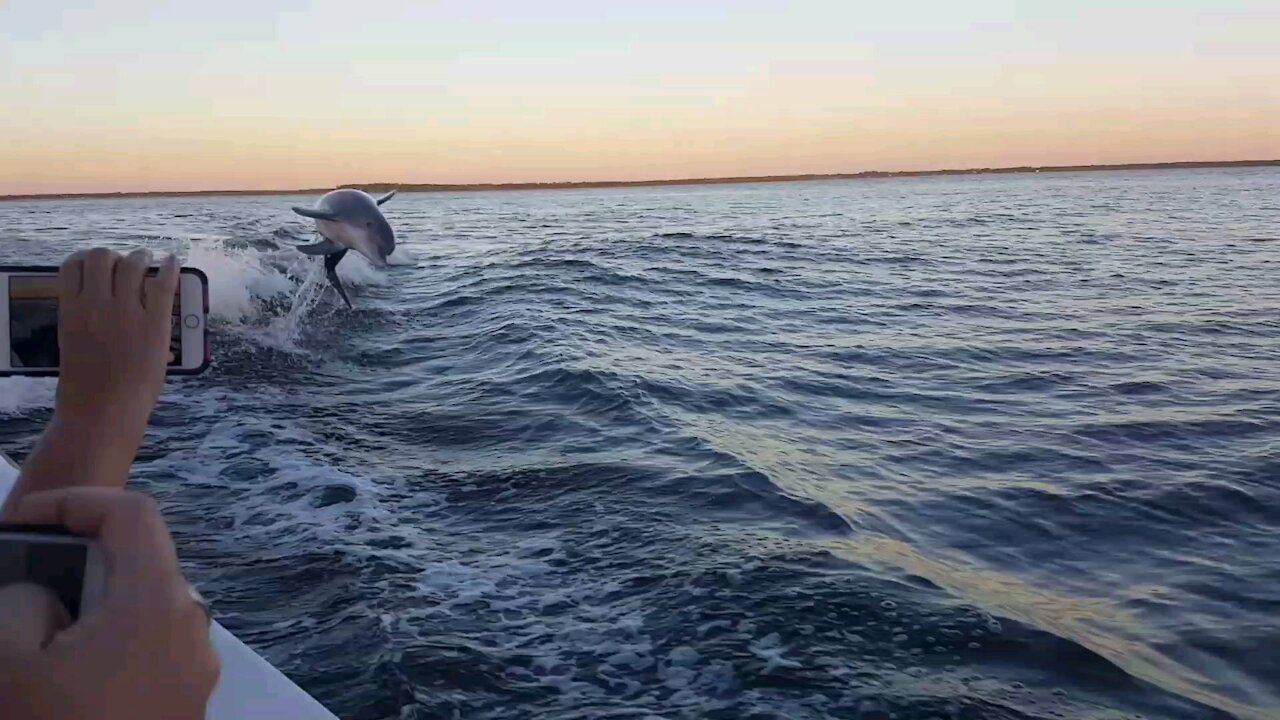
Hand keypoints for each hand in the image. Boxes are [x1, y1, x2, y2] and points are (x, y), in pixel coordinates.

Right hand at [0, 488, 218, 719]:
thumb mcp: (10, 662)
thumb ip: (22, 603)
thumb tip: (44, 597)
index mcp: (159, 603)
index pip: (133, 514)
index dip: (75, 500)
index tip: (22, 521)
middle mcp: (192, 627)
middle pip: (139, 563)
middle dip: (77, 561)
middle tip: (23, 581)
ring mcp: (197, 669)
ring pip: (143, 610)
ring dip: (90, 607)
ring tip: (37, 635)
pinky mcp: (189, 702)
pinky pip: (151, 650)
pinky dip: (109, 644)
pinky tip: (65, 674)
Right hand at [3, 249, 181, 507]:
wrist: (102, 413)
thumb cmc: (85, 389)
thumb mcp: (72, 346)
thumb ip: (83, 322)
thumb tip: (98, 309)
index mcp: (70, 310)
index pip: (73, 266)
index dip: (86, 259)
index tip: (96, 262)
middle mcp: (95, 304)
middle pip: (103, 258)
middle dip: (116, 257)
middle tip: (129, 262)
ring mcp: (126, 312)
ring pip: (133, 265)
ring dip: (140, 259)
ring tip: (148, 261)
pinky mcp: (154, 324)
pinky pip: (163, 284)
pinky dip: (170, 268)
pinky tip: (173, 262)